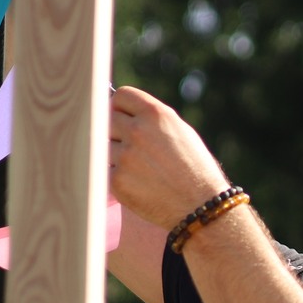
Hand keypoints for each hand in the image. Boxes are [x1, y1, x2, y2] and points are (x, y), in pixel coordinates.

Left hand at [108, 87, 231, 230]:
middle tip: (131, 147)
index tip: (126, 119)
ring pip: (102, 146)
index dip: (122, 108)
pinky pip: (104, 170)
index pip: (120, 96)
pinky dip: (115, 175)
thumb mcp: (179, 131)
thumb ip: (151, 118)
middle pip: (106, 119)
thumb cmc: (194, 168)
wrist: (200, 206)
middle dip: (116, 131)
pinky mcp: (116, 181)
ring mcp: (124, 157)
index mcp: (155, 114)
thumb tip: (120, 111)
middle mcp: (137, 131)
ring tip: (138, 167)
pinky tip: (136, 182)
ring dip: (115, 154)